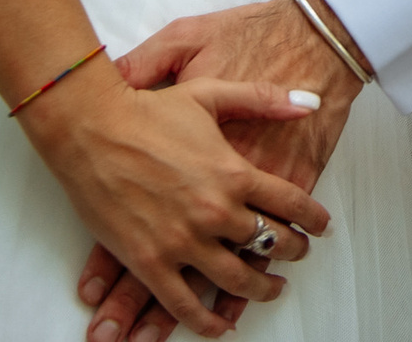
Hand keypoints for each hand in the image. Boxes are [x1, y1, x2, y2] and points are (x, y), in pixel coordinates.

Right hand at [78, 0, 368, 341]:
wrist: (91, 127)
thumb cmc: (146, 109)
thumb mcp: (210, 93)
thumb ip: (263, 98)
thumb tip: (309, 102)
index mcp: (233, 172)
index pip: (291, 203)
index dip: (312, 218)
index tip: (320, 226)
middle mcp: (214, 211)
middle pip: (271, 243)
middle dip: (292, 252)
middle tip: (298, 255)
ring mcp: (183, 241)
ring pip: (237, 279)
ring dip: (261, 289)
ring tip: (271, 290)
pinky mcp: (150, 262)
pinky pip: (185, 304)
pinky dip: (207, 320)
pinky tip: (220, 324)